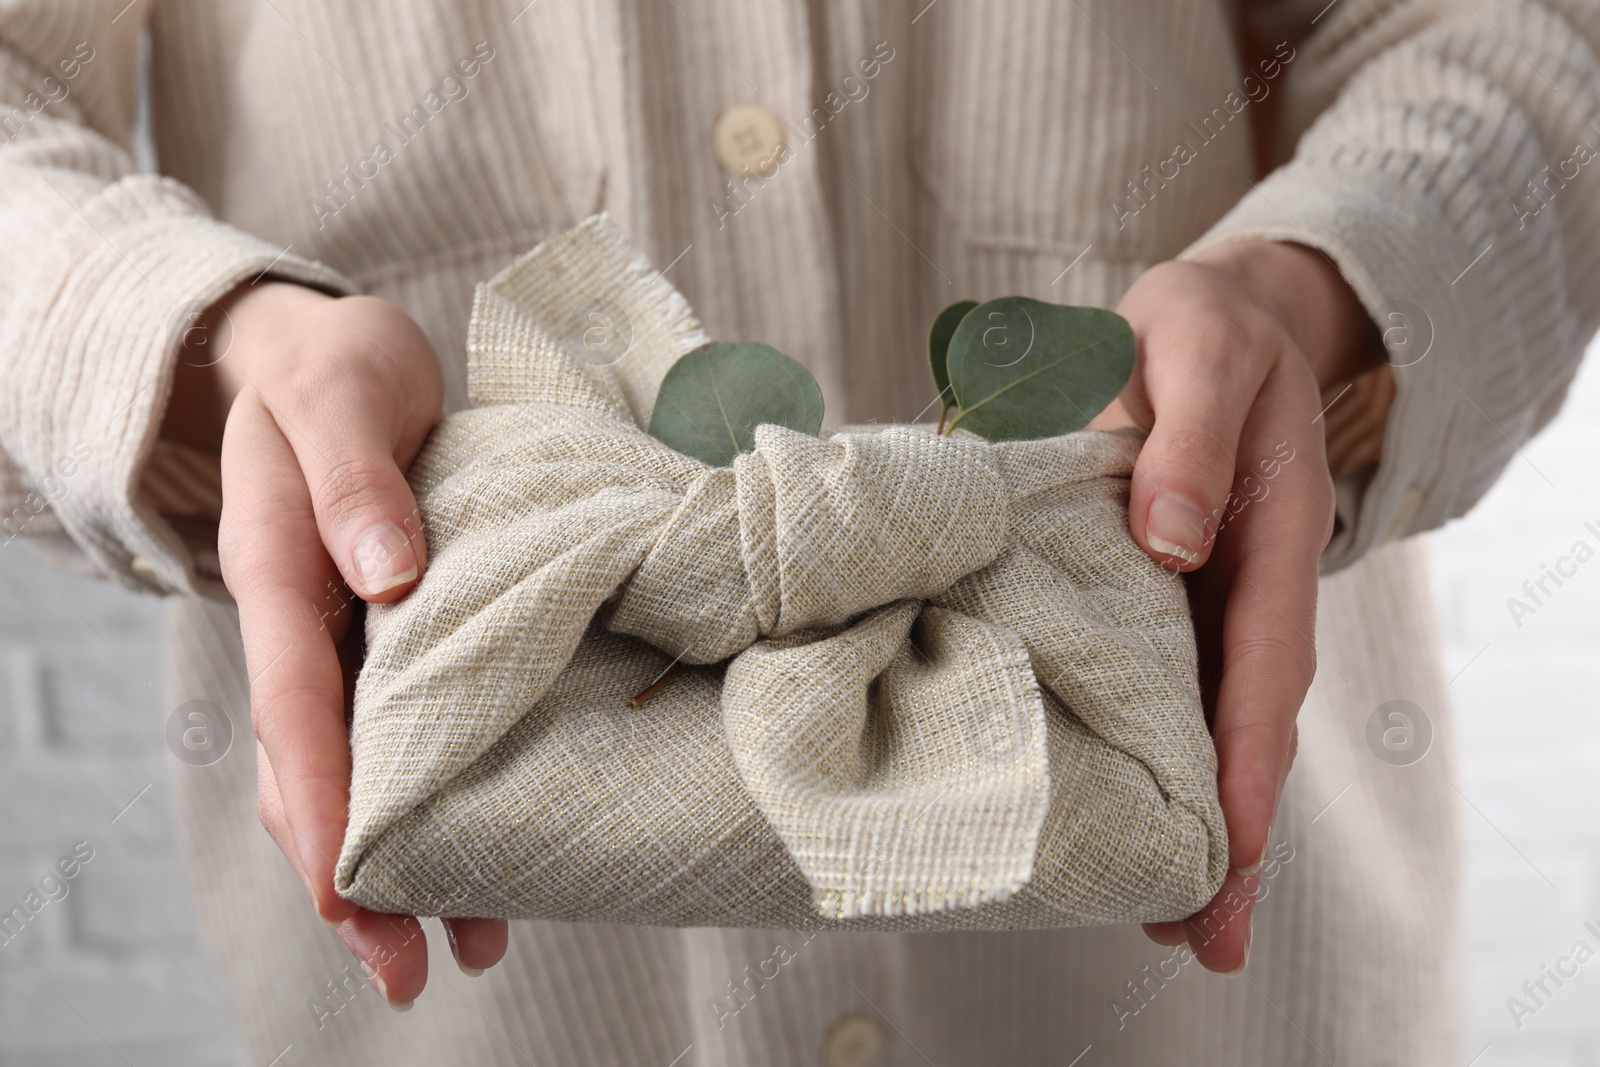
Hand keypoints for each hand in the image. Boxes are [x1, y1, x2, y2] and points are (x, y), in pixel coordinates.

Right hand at [162, 282, 506, 1005]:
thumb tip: (387, 573)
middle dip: (354, 879)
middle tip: (406, 971)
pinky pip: (396, 739)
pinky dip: (431, 804)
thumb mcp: (343, 392)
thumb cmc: (337, 370)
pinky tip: (481, 860)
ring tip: (461, 951)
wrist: (328, 360)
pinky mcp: (386, 643)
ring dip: (399, 868)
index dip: (325, 803)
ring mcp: (341, 644)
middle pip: (316, 774)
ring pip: (356, 776)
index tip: (356, 889)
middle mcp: (303, 628)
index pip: (295, 708)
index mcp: (280, 574)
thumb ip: (354, 474)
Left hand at [1095, 241, 1379, 972]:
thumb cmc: (1203, 332)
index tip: (1228, 845)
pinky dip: (1158, 761)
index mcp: (1271, 535)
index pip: (1265, 665)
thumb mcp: (1196, 351)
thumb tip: (1167, 540)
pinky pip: (1168, 689)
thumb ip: (1186, 440)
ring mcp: (1211, 599)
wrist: (1212, 319)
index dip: (1245, 760)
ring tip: (1166, 924)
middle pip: (1246, 724)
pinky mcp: (1170, 599)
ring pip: (1208, 724)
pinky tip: (1129, 819)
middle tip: (1201, 942)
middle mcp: (1248, 585)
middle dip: (1231, 836)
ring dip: (1196, 822)